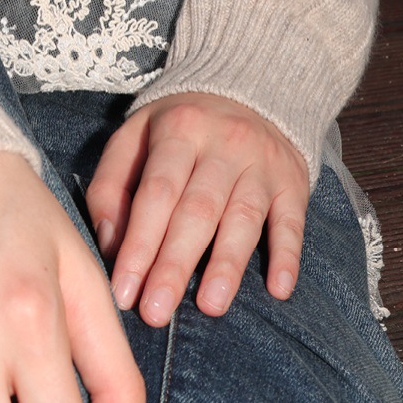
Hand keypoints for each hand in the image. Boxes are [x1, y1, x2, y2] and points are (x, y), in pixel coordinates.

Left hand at [86, 92, 309, 326]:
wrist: (249, 90)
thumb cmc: (179, 127)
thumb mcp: (135, 135)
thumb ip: (111, 185)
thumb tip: (109, 245)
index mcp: (179, 129)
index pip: (156, 192)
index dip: (139, 243)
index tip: (123, 291)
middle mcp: (223, 144)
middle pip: (196, 210)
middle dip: (174, 265)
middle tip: (155, 313)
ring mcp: (261, 163)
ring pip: (243, 217)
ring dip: (227, 264)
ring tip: (210, 306)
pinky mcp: (292, 183)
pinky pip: (292, 221)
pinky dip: (287, 255)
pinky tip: (278, 289)